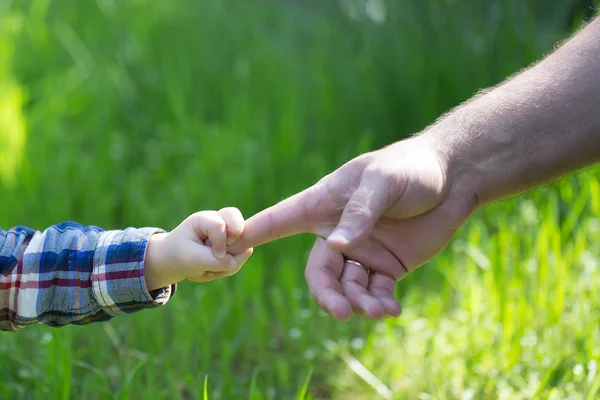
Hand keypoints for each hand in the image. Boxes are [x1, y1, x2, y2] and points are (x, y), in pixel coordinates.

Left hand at [144, 207, 252, 290]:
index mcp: (204, 219)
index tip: (214, 256)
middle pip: (239, 227)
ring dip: (229, 263)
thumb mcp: (191, 259)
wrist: (175, 261)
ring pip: (243, 246)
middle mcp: (219, 221)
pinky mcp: (234, 245)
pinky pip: (242, 256)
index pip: (220, 225)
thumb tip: (235, 262)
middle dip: (232, 248)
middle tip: (216, 256)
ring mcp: (229, 233)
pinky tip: (215, 268)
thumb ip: (212, 261)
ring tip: (210, 268)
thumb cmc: (179, 255)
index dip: (220, 243)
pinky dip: (230, 267)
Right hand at [229, 136, 475, 320]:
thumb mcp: (383, 181)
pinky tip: (390, 309)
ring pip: (346, 288)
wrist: (455, 179)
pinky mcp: (388, 265)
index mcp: (326, 203)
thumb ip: (360, 212)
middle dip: (327, 294)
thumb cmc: (411, 168)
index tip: (229, 245)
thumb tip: (336, 247)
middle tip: (342, 312)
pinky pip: (375, 292)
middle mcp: (338, 231)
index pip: (283, 219)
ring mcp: (362, 251)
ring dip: (357, 303)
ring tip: (377, 311)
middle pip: (319, 272)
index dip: (256, 232)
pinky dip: (379, 304)